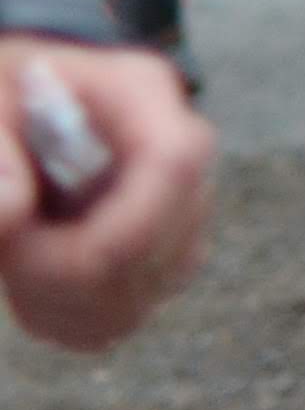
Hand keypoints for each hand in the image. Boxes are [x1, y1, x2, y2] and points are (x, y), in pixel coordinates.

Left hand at [0, 48, 211, 352]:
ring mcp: (180, 211)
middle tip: (6, 246)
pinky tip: (32, 284)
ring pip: (143, 294)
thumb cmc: (8, 92)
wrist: (24, 97)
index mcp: (143, 97)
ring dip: (62, 301)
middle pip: (161, 246)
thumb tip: (11, 214)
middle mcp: (182, 154)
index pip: (174, 166)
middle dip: (65, 272)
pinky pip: (124, 316)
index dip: (115, 225)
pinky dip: (68, 318)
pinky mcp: (158, 258)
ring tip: (15, 262)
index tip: (26, 247)